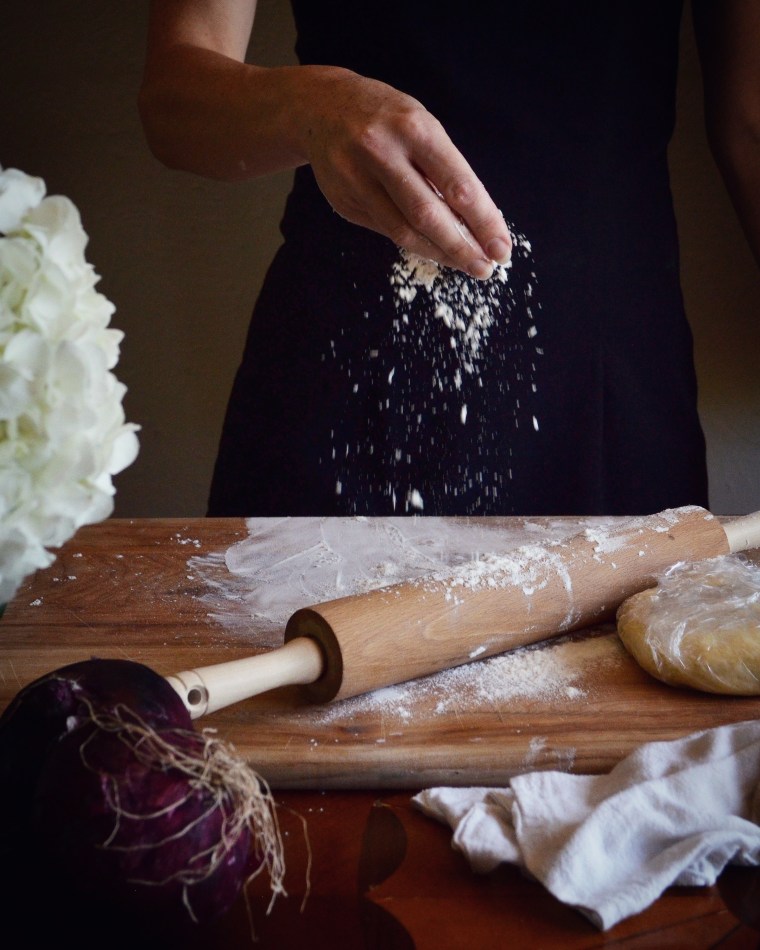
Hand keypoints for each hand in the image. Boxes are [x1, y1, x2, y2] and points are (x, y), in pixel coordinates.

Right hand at [297, 68, 512, 277]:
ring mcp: (357, 179)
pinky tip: (434, 249)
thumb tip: (477, 224)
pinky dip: (414, 243)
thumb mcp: (421, 126)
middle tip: (485, 269)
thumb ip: (444, 171)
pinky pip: (385, 230)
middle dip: (462, 248)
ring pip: (403, 231)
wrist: (322, 108)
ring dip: (439, 253)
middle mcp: (382, 152)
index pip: (457, 185)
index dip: (484, 223)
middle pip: (429, 215)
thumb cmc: (387, 119)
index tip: (502, 248)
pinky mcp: (344, 201)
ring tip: (465, 265)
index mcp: (414, 129)